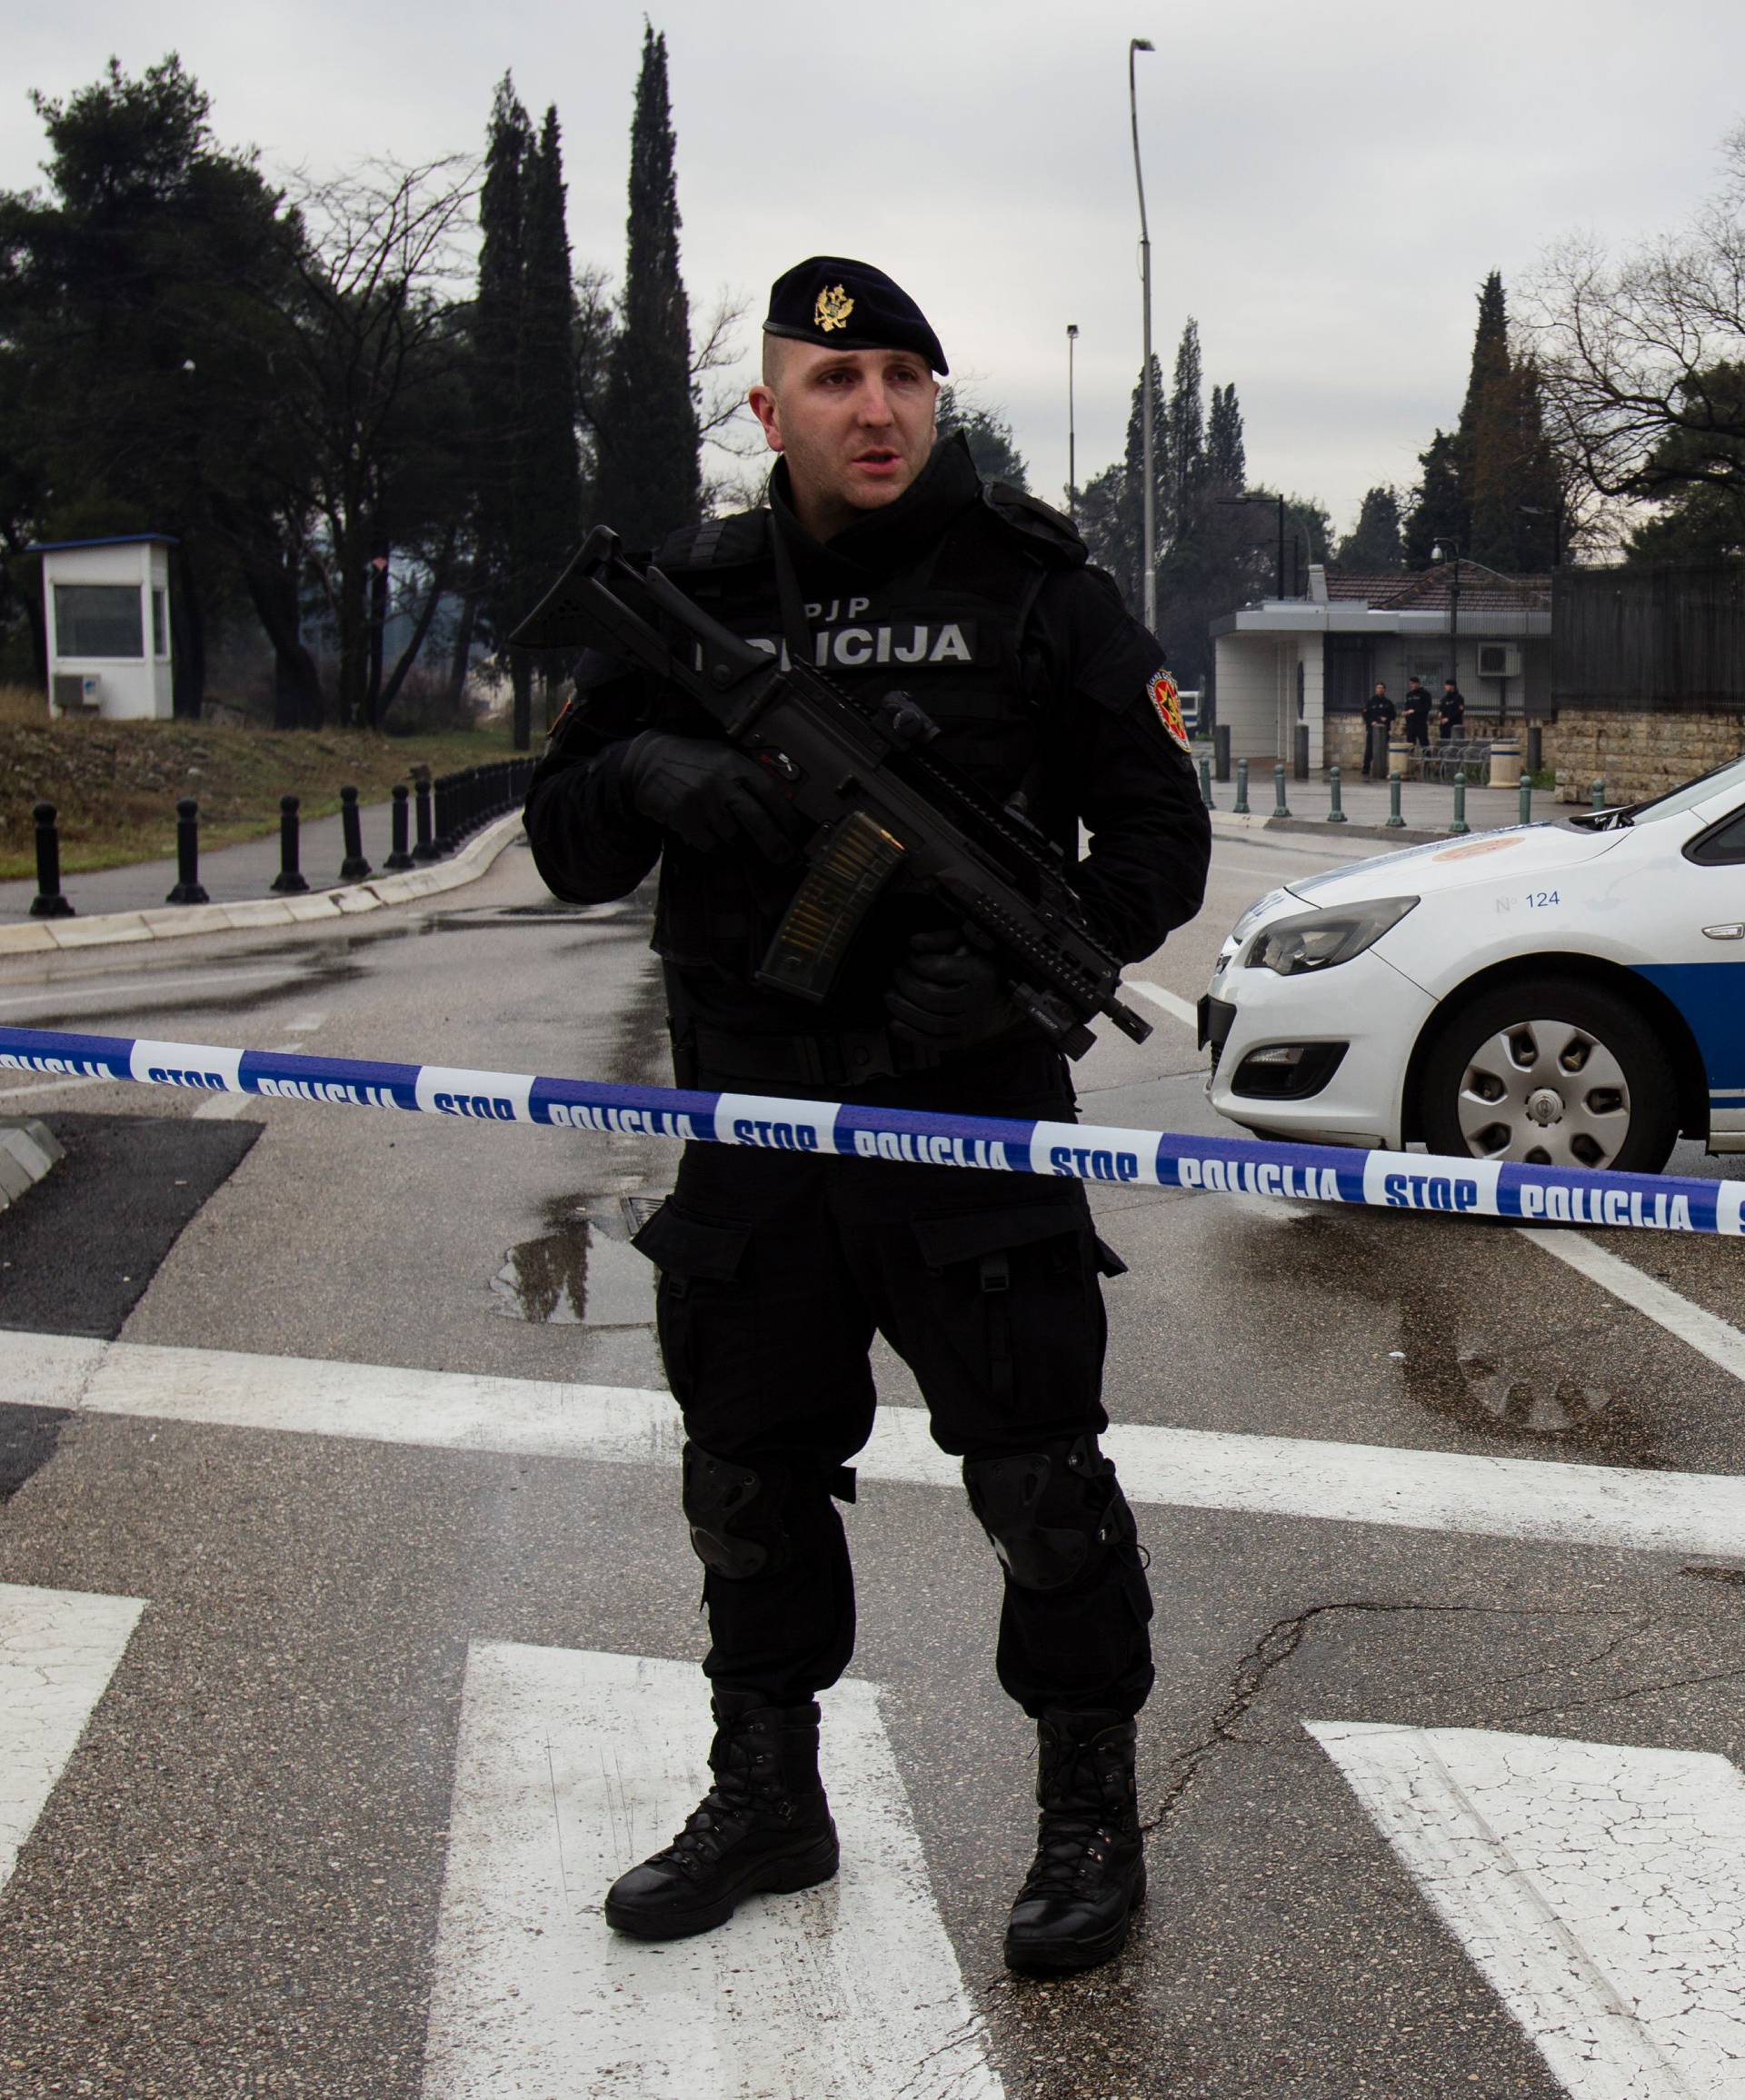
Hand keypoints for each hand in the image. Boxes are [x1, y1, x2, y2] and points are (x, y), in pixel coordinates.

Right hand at [620, 732, 796, 860]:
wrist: (647, 763)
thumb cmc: (693, 761)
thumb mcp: (722, 756)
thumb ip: (747, 776)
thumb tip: (781, 806)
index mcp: (735, 765)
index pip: (771, 794)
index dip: (787, 818)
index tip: (795, 833)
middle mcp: (721, 784)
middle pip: (758, 822)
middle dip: (775, 845)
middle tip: (786, 860)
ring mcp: (703, 804)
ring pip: (733, 837)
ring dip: (736, 841)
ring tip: (727, 829)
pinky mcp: (686, 820)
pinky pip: (711, 845)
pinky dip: (714, 844)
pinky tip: (708, 831)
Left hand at [885, 929, 1015, 1046]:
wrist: (1011, 997)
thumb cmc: (989, 965)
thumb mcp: (971, 943)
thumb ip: (942, 939)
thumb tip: (915, 942)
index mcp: (981, 974)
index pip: (940, 970)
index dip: (916, 963)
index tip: (908, 957)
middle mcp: (978, 1002)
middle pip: (933, 998)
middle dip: (906, 986)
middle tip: (896, 976)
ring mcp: (972, 1025)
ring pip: (932, 1023)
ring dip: (904, 1011)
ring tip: (890, 998)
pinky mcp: (966, 1040)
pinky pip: (936, 1042)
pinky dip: (912, 1034)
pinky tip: (896, 1023)